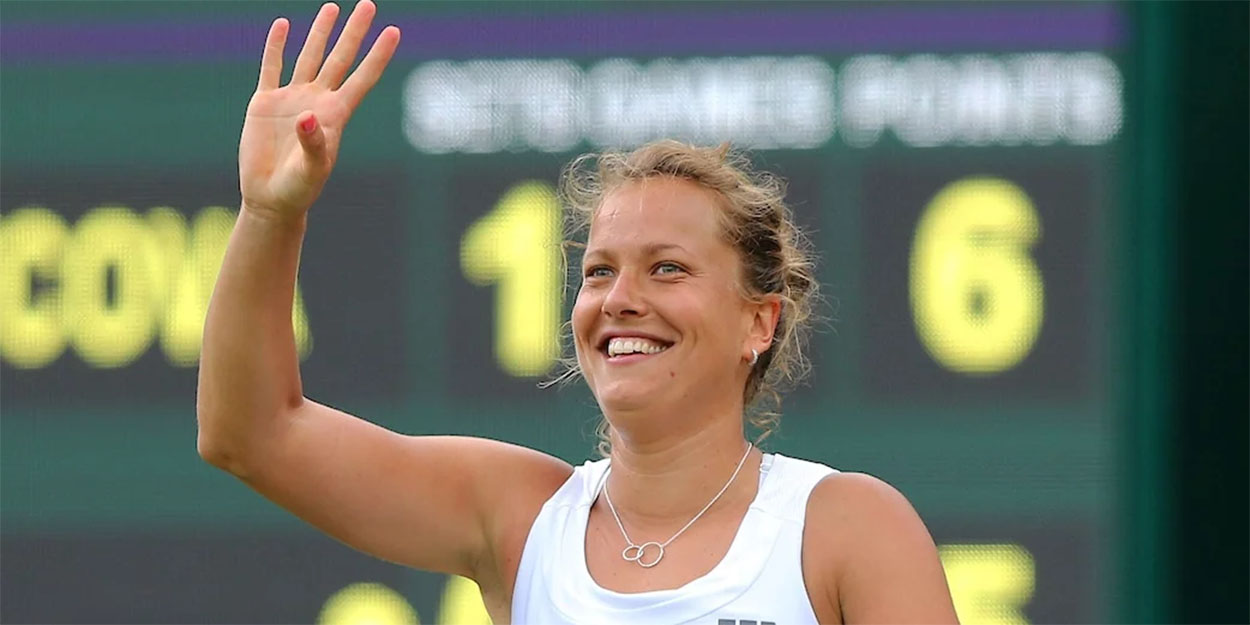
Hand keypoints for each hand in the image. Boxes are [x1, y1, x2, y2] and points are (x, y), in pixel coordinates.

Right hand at [238, 1, 399, 219]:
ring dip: (320, 32)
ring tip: (332, 8)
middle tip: (369, 4)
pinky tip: (283, 25)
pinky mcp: (266, 103)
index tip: (394, 31)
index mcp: (336, 115)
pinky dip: (276, 46)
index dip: (378, 55)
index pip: (363, 78)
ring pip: (310, 56)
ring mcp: (293, 98)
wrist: (270, 198)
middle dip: (354, 32)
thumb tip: (305, 116)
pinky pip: (272, 67)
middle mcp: (318, 101)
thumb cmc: (299, 189)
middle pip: (341, 58)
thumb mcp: (311, 170)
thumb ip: (313, 143)